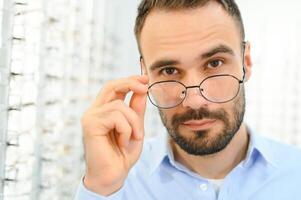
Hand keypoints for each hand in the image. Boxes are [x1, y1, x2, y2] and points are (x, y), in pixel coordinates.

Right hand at [81, 75, 148, 195]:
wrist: (114, 175)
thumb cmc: (122, 153)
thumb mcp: (135, 127)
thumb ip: (136, 110)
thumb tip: (142, 90)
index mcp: (104, 110)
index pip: (114, 88)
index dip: (129, 80)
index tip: (144, 78)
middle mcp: (94, 111)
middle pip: (111, 86)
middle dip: (130, 83)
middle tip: (145, 86)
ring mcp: (90, 117)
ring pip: (119, 105)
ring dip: (134, 122)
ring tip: (134, 137)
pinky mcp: (90, 124)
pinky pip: (116, 117)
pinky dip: (126, 130)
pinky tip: (122, 142)